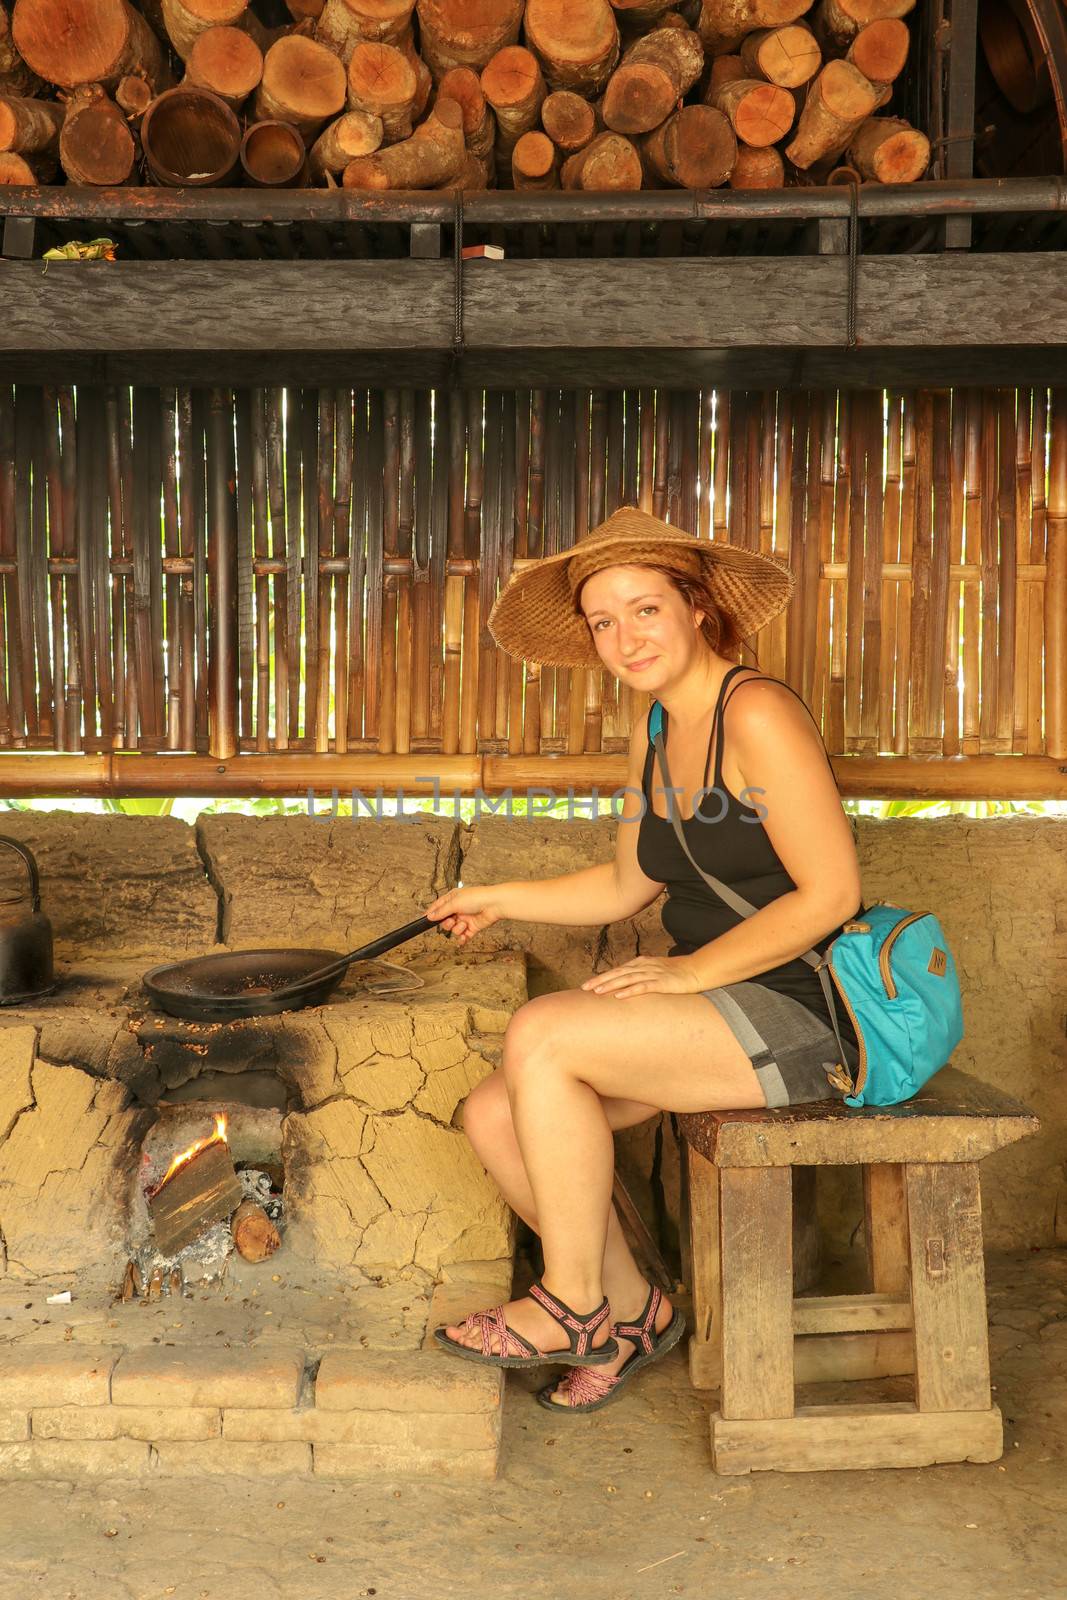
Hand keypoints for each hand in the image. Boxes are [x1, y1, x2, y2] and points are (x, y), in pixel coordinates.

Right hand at [425, 884, 501, 944]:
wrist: (494, 905)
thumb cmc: (476, 898)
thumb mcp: (454, 903)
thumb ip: (441, 911)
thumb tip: (429, 916)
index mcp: (452, 899)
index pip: (438, 907)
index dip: (431, 913)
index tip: (424, 920)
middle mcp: (458, 908)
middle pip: (445, 921)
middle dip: (447, 923)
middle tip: (452, 921)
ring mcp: (465, 918)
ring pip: (454, 929)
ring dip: (458, 929)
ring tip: (464, 925)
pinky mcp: (472, 927)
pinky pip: (464, 936)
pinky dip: (463, 939)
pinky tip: (463, 938)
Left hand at [580, 954, 705, 999]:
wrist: (696, 970)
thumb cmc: (675, 973)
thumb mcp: (654, 972)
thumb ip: (641, 976)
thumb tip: (626, 986)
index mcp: (641, 963)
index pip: (617, 970)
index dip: (602, 977)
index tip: (587, 985)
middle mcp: (644, 966)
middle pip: (618, 973)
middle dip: (600, 980)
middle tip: (584, 988)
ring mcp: (652, 974)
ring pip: (627, 978)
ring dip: (611, 985)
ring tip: (597, 992)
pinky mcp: (662, 983)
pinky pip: (643, 986)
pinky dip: (630, 991)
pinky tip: (619, 996)